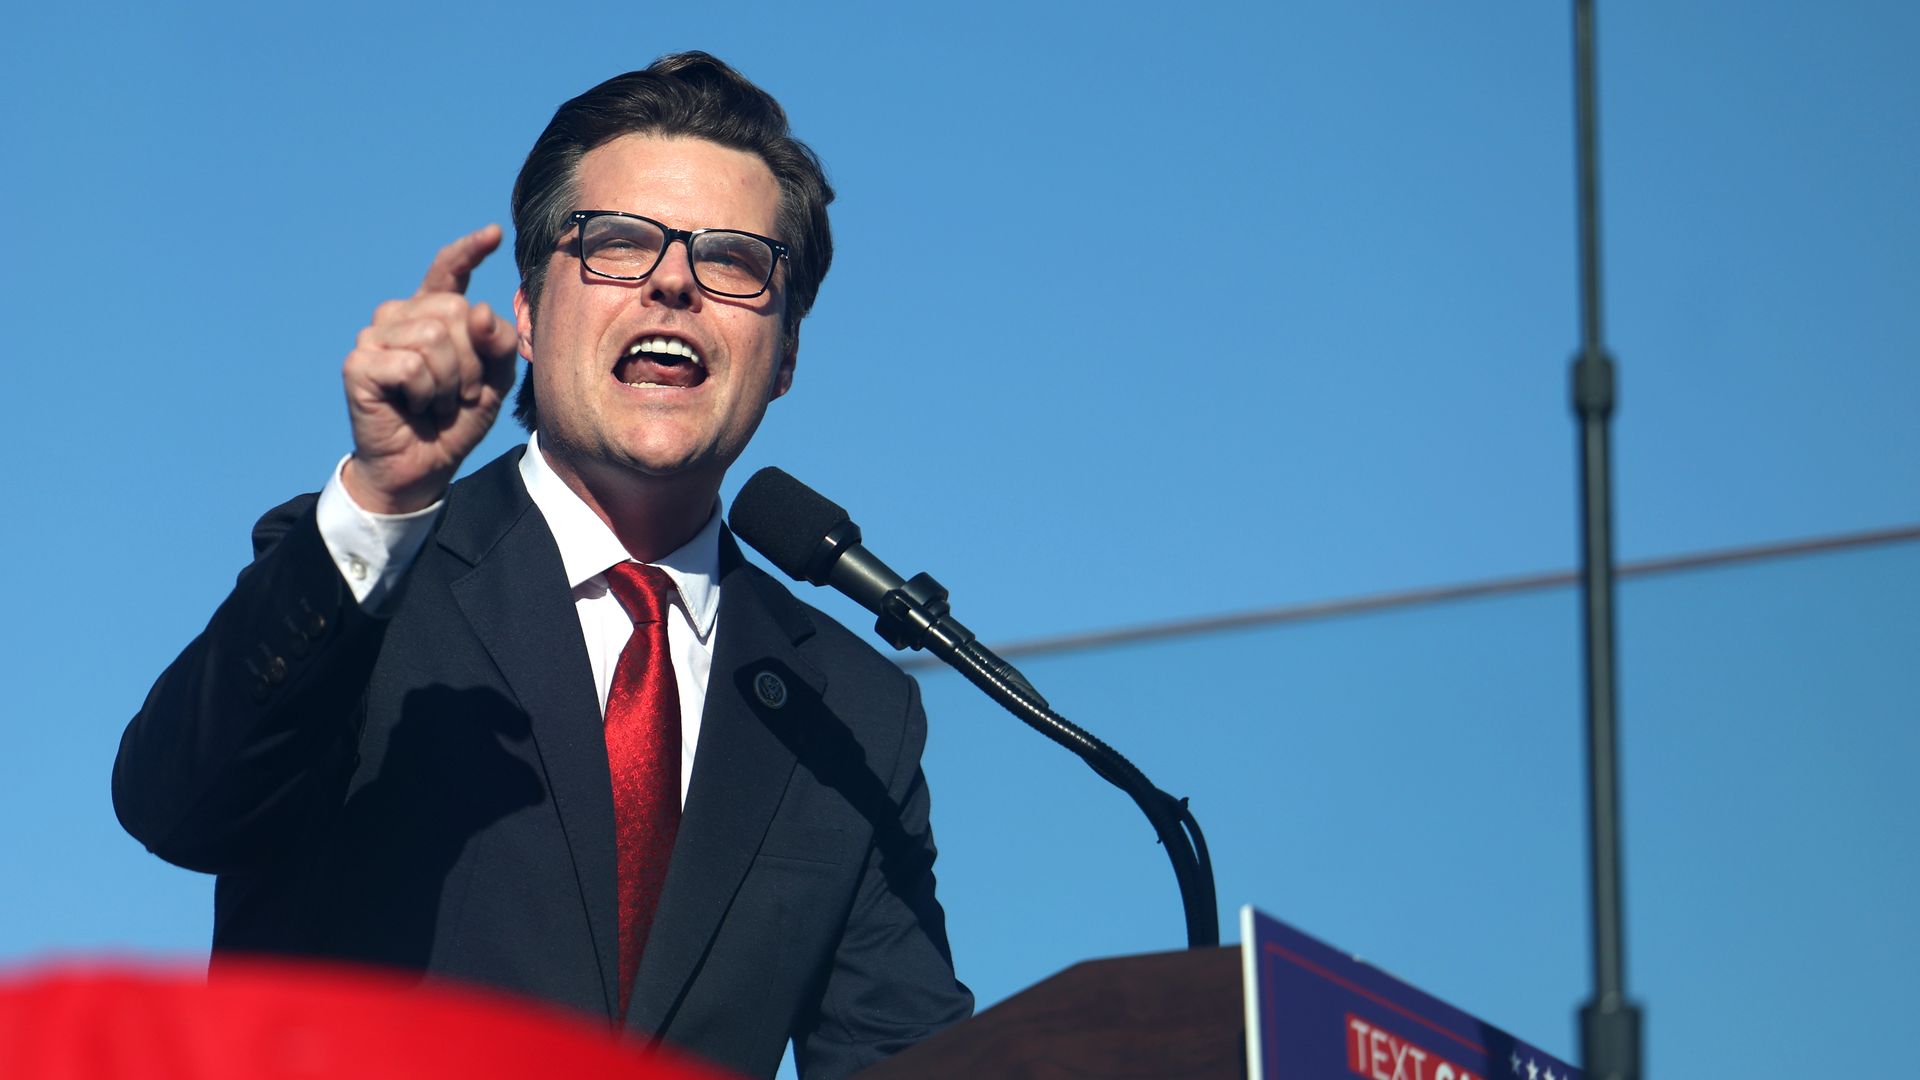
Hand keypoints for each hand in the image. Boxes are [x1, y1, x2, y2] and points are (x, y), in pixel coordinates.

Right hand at [340, 224, 519, 513]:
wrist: (424, 465)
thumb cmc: (455, 420)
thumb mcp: (495, 379)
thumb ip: (499, 341)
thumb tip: (478, 310)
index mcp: (431, 314)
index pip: (447, 271)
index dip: (467, 252)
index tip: (493, 234)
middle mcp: (399, 317)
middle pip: (455, 310)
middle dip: (472, 361)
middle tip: (459, 393)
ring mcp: (374, 337)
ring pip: (434, 337)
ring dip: (449, 383)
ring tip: (436, 402)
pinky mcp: (359, 363)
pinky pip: (412, 366)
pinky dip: (425, 394)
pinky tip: (413, 406)